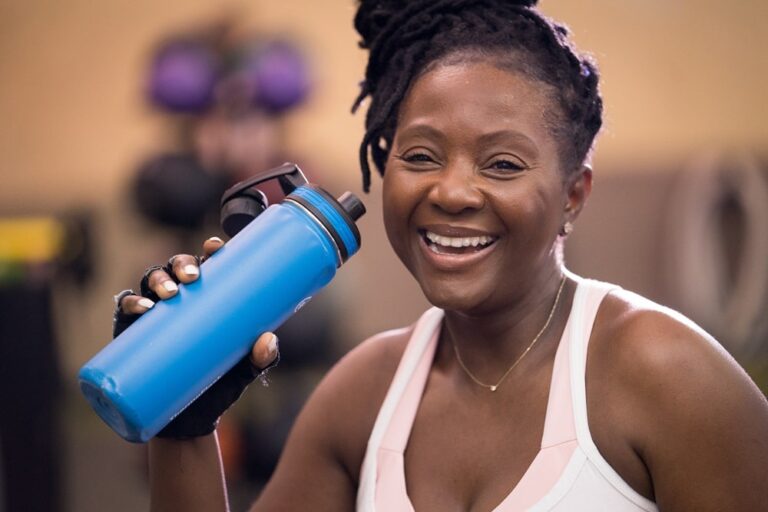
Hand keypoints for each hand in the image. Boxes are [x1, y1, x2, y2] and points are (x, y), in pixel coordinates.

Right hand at [112, 236, 279, 438]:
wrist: (191, 422)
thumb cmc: (221, 384)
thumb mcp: (246, 370)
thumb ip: (262, 357)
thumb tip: (268, 340)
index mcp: (209, 298)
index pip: (208, 264)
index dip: (210, 250)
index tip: (216, 248)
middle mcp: (181, 299)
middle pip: (177, 267)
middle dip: (182, 264)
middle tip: (194, 278)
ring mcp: (156, 314)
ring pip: (151, 281)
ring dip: (158, 279)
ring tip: (170, 293)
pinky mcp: (133, 333)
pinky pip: (126, 309)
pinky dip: (130, 303)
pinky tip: (140, 307)